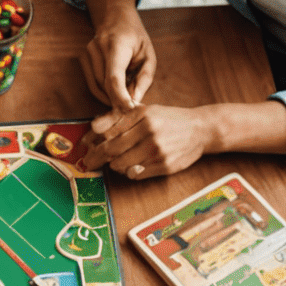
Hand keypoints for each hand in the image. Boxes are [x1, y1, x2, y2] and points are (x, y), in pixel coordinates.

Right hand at [80, 12, 155, 109]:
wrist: (115, 17)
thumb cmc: (135, 37)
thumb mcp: (148, 54)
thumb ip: (144, 78)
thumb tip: (135, 101)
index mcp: (117, 44)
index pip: (114, 76)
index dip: (120, 96)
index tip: (129, 108)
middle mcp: (98, 47)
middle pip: (105, 84)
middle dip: (118, 99)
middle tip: (131, 106)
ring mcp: (88, 52)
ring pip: (97, 86)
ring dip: (111, 97)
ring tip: (124, 98)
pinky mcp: (83, 58)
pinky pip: (92, 83)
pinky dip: (103, 92)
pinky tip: (114, 94)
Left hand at [81, 104, 216, 179]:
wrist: (201, 129)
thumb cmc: (168, 119)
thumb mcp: (145, 111)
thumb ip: (118, 118)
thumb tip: (92, 129)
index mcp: (143, 115)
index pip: (108, 132)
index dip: (92, 143)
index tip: (84, 148)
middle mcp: (149, 132)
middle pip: (110, 150)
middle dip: (96, 158)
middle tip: (88, 163)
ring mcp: (157, 150)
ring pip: (121, 165)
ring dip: (115, 165)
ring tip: (117, 161)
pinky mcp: (163, 166)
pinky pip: (135, 174)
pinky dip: (129, 172)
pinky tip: (133, 165)